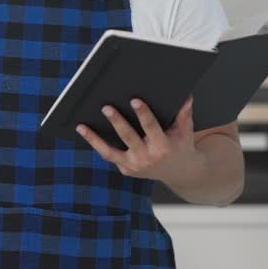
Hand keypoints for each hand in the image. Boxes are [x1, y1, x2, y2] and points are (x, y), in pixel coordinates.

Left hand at [76, 96, 206, 187]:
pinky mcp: (126, 170)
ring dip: (94, 139)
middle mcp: (147, 158)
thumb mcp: (185, 131)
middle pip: (128, 137)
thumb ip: (184, 114)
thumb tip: (186, 95)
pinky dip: (97, 145)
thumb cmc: (180, 147)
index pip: (151, 127)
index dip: (143, 114)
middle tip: (106, 107)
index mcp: (162, 146)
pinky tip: (86, 133)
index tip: (135, 100)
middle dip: (117, 122)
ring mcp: (134, 166)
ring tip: (81, 126)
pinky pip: (110, 156)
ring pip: (110, 152)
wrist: (180, 173)